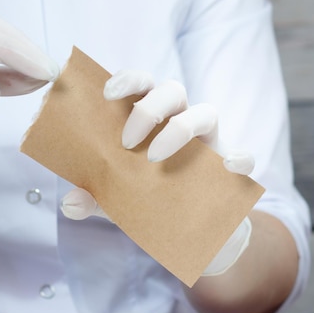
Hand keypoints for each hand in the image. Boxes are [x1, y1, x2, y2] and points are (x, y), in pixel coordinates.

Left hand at [60, 70, 253, 274]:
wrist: (190, 233)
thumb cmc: (147, 200)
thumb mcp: (115, 200)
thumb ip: (93, 197)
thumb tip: (69, 203)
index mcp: (150, 119)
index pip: (141, 84)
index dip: (127, 79)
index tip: (107, 93)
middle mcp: (180, 120)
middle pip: (172, 89)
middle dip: (149, 107)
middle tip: (126, 141)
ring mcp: (208, 142)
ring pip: (206, 112)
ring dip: (180, 128)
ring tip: (155, 158)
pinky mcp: (231, 169)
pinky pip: (244, 157)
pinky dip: (240, 159)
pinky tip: (229, 168)